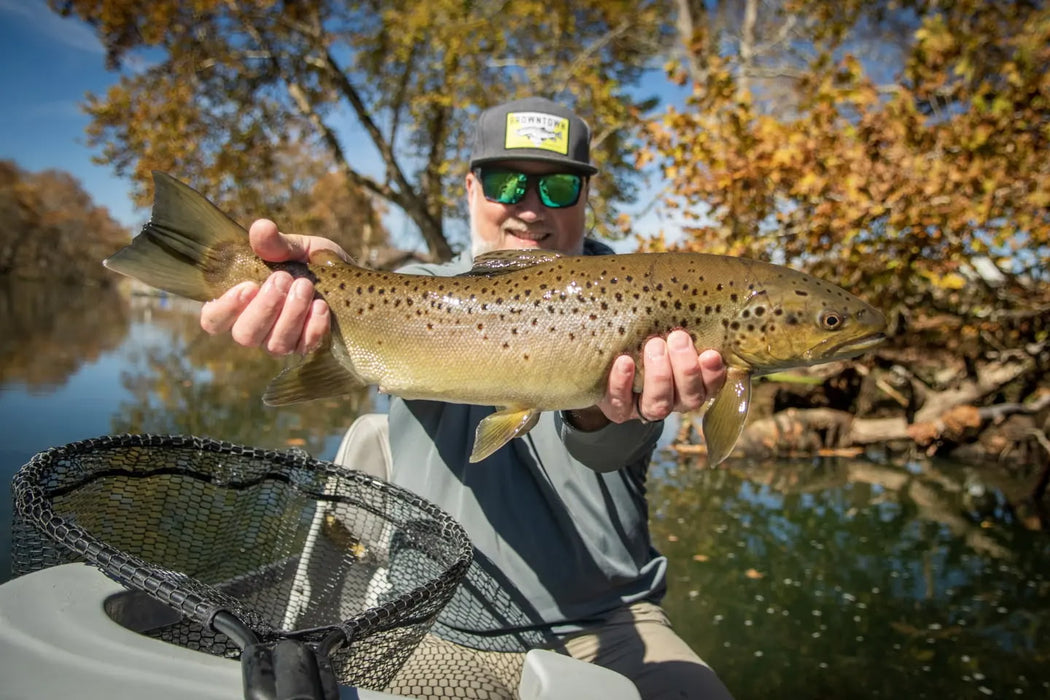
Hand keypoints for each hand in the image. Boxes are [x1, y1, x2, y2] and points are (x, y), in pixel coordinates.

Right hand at [199, 219, 347, 354]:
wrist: (349, 277)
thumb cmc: (313, 263)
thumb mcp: (296, 248)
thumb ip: (275, 243)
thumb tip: (260, 228)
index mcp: (241, 303)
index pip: (213, 320)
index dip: (224, 308)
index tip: (248, 286)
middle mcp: (256, 328)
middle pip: (244, 335)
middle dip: (265, 307)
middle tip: (285, 278)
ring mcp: (281, 341)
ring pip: (275, 344)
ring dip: (291, 314)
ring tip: (306, 286)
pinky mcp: (307, 348)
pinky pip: (304, 347)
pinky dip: (313, 327)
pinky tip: (322, 306)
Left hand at [574, 330, 724, 428]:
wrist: (604, 352)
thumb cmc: (645, 330)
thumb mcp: (664, 323)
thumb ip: (680, 315)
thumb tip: (694, 283)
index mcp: (693, 382)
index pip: (712, 385)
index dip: (713, 373)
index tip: (711, 353)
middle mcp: (674, 399)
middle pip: (689, 397)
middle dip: (686, 368)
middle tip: (678, 338)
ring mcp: (645, 407)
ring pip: (660, 405)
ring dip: (659, 375)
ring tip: (654, 345)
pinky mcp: (618, 409)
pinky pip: (621, 404)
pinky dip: (623, 384)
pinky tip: (625, 362)